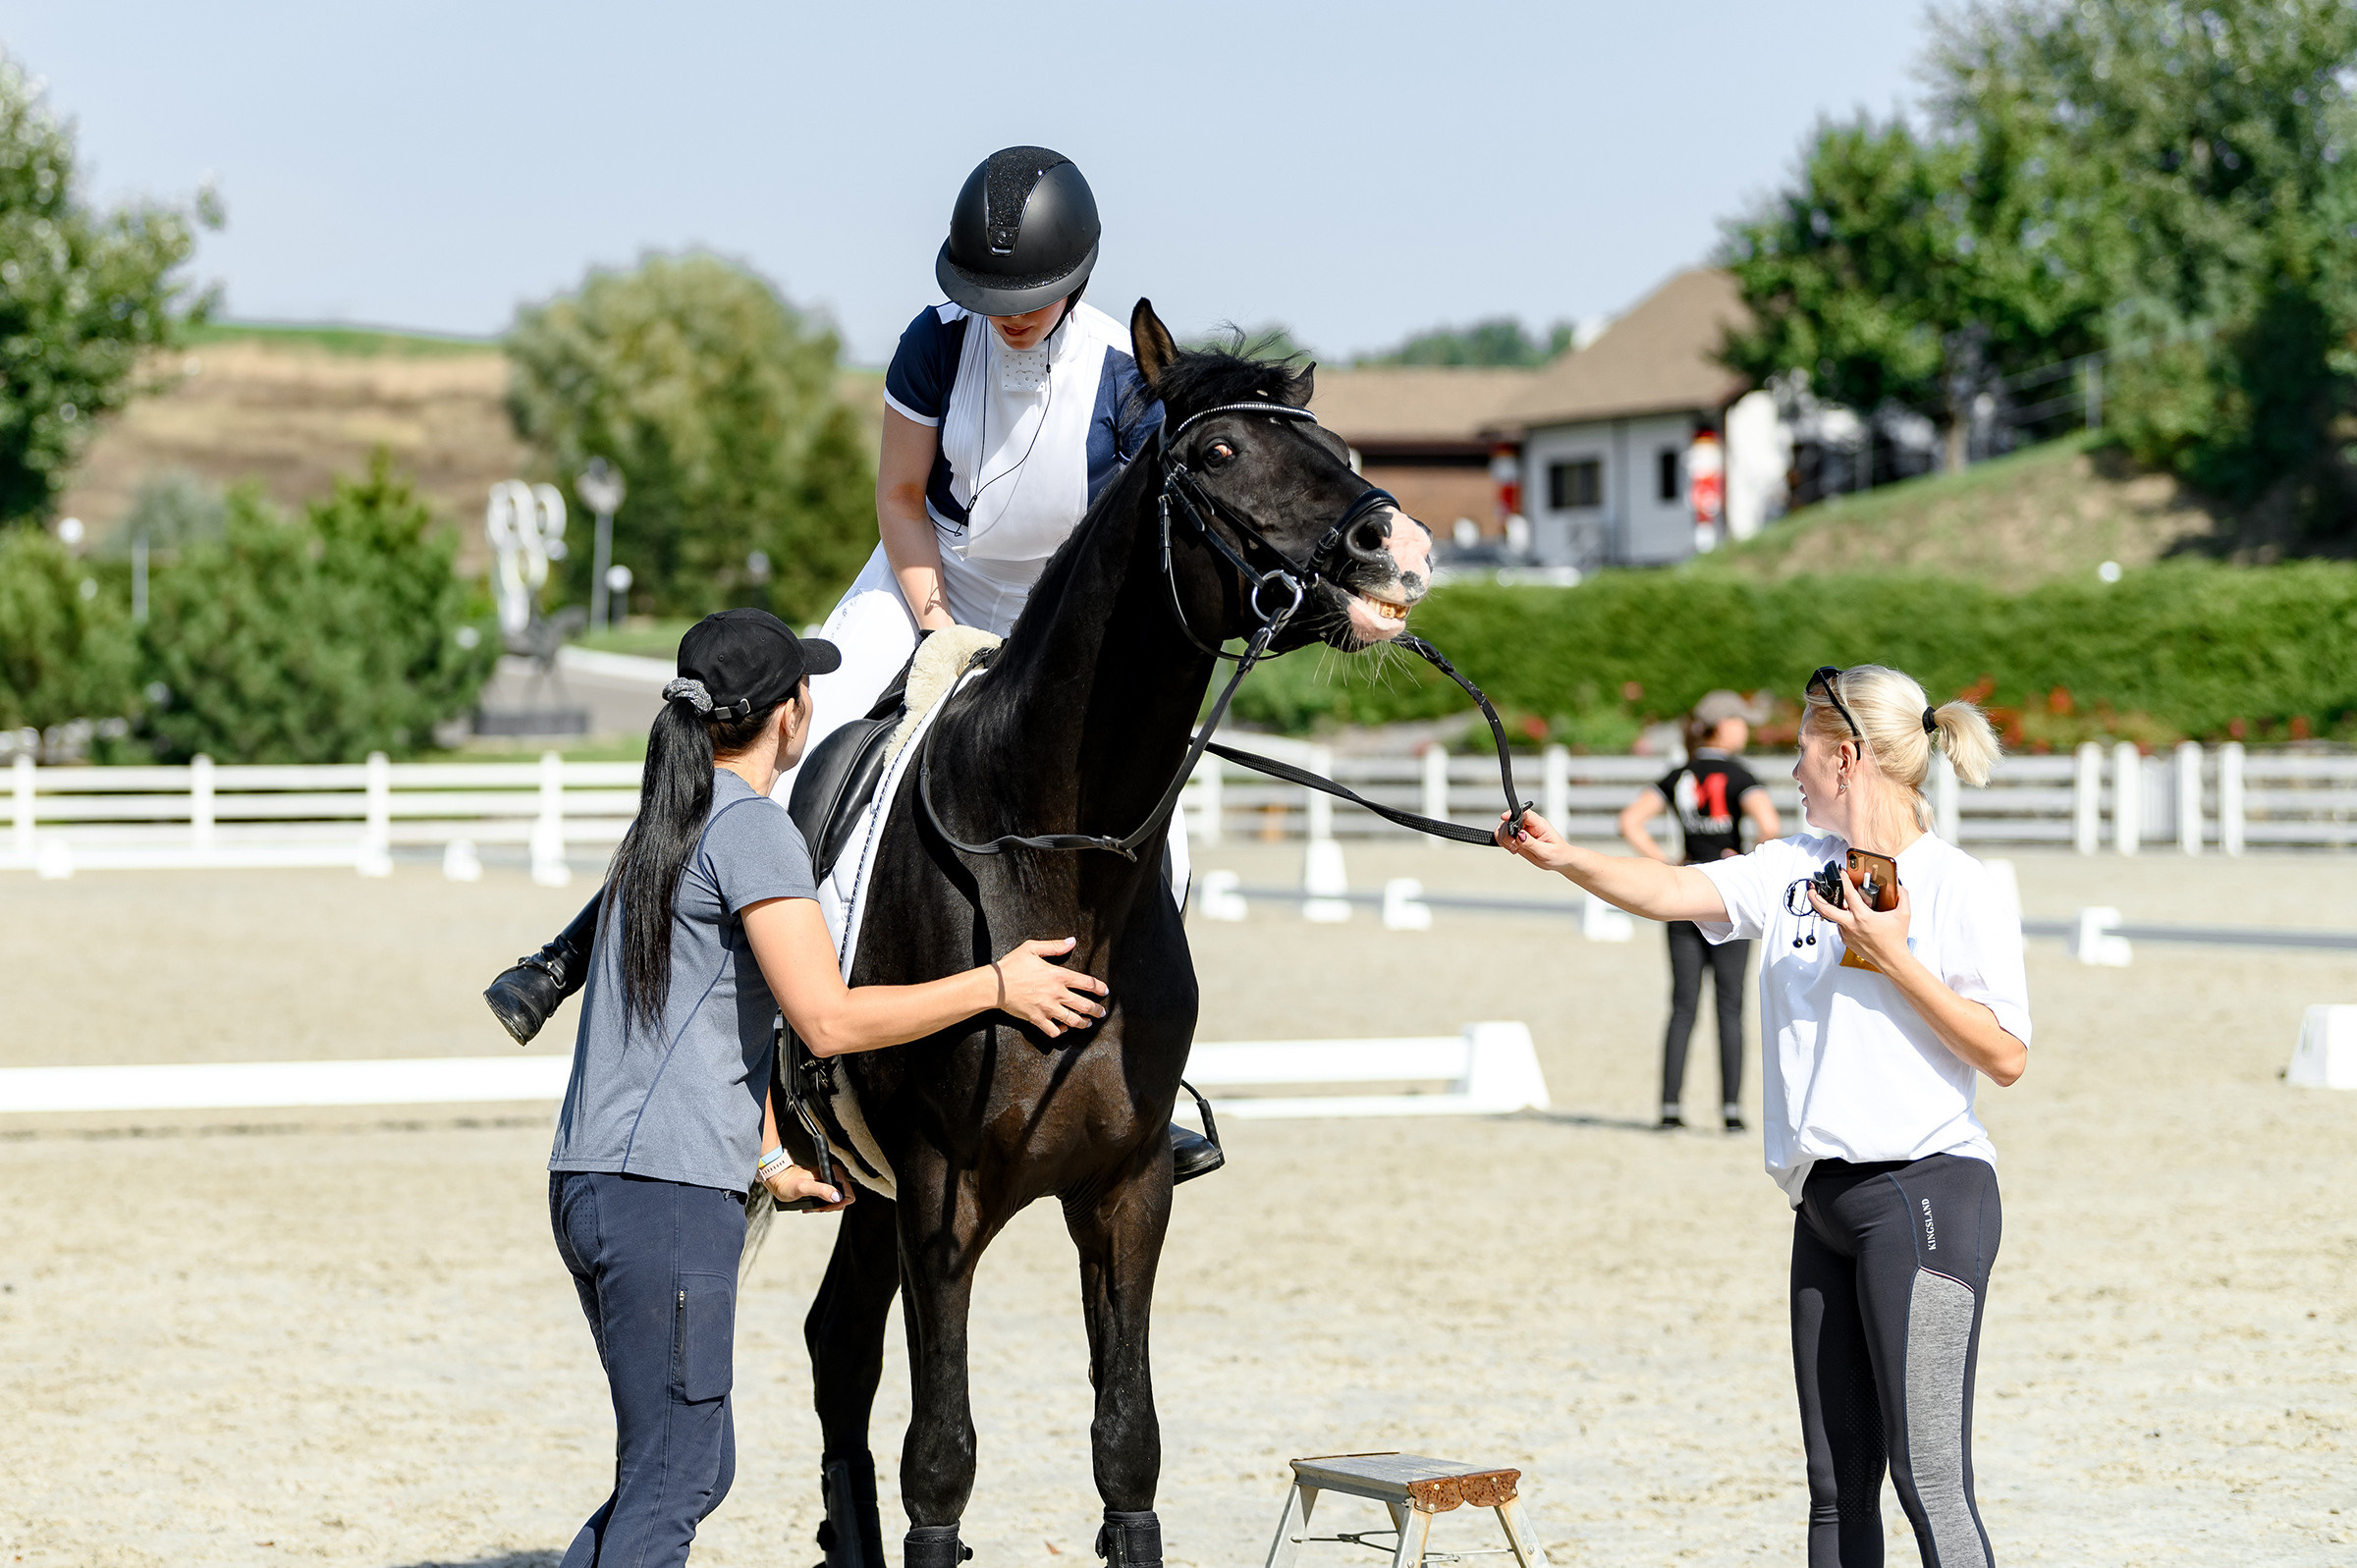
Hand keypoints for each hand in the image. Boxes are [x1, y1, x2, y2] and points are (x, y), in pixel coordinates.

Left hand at [762, 1162, 852, 1210]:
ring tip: (812, 1207)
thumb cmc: (787, 1182)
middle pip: (843, 1199)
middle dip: (830, 1207)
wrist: (778, 1180)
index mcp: (832, 1173)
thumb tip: (837, 1196)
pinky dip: (821, 1206)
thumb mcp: (803, 1187)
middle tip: (816, 1207)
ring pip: (836, 1201)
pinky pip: (829, 1201)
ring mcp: (828, 1183)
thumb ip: (821, 1190)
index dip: (838, 1203)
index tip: (825, 1205)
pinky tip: (812, 1207)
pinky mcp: (823, 1188)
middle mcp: (832, 1177)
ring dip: (825, 1207)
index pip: (848, 1193)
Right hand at [991, 936, 1110, 1037]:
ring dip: (1084, 1023)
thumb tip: (1072, 941)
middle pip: (1085, 1005)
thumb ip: (1055, 946)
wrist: (994, 985)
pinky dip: (1061, 1031)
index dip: (1099, 988)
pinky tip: (1064, 1028)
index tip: (1105, 991)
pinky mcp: (1037, 1019)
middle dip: (1097, 1010)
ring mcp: (1047, 1008)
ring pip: (1073, 1020)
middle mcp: (1056, 994)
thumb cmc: (1012, 965)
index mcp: (1058, 976)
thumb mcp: (1032, 948)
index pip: (1087, 983)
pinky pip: (1054, 1031)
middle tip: (1102, 1012)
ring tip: (1088, 1023)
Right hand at [1496, 807, 1573, 870]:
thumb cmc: (1558, 854)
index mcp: (1539, 824)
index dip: (1512, 813)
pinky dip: (1504, 843)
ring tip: (1515, 849)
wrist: (1561, 860)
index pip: (1525, 813)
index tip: (1504, 817)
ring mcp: (1523, 831)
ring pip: (1504, 828)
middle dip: (1506, 833)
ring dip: (1504, 839)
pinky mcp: (1518, 839)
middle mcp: (1529, 825)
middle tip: (1514, 846)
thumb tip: (1519, 835)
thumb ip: (1532, 843)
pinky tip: (1513, 850)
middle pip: (1510, 821)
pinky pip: (1505, 836)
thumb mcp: (1546, 852)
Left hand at [1808, 873, 1913, 973]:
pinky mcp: (1846, 941)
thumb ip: (1903, 896)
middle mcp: (1851, 925)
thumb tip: (1899, 887)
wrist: (1892, 960)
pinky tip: (1848, 916)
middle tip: (1810, 890)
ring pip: (1834, 918)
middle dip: (1815, 898)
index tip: (1841, 872)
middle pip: (1826, 910)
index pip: (1849, 894)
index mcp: (1863, 917)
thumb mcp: (1903, 914)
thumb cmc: (1896, 940)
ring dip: (1833, 908)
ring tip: (1832, 899)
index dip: (1844, 881)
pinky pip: (1840, 926)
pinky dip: (1842, 919)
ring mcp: (1847, 934)